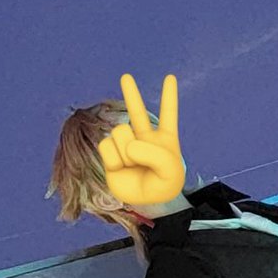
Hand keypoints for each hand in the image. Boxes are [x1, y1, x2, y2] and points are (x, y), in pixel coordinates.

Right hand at [97, 73, 184, 206]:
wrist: (146, 200)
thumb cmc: (163, 184)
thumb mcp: (169, 170)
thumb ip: (153, 154)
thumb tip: (129, 144)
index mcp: (165, 138)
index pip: (168, 114)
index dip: (169, 96)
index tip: (170, 78)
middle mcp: (145, 138)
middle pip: (136, 111)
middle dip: (131, 93)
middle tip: (126, 77)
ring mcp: (127, 144)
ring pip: (120, 131)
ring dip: (126, 150)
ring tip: (132, 163)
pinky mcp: (111, 152)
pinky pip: (108, 146)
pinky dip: (115, 159)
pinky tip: (121, 167)